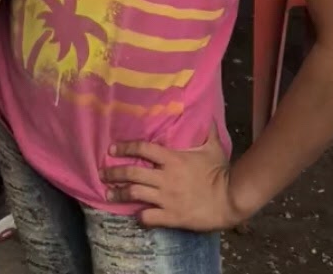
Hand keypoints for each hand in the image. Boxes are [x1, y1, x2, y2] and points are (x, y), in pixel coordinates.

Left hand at [101, 132, 244, 230]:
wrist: (230, 200)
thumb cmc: (220, 172)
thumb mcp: (214, 147)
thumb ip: (207, 131)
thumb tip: (207, 115)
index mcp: (173, 159)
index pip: (143, 149)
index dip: (126, 147)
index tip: (112, 149)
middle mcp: (165, 178)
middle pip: (132, 173)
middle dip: (114, 173)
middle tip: (102, 173)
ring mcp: (167, 198)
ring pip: (135, 194)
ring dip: (119, 194)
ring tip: (107, 195)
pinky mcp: (172, 216)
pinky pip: (149, 217)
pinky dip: (139, 216)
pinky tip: (135, 215)